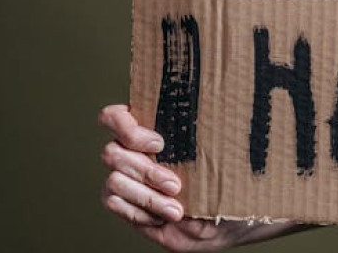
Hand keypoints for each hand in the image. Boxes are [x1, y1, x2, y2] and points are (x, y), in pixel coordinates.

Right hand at [98, 104, 264, 251]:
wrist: (220, 221)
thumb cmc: (225, 182)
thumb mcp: (224, 155)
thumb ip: (211, 134)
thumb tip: (218, 114)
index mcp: (153, 128)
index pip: (115, 117)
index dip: (128, 128)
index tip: (160, 144)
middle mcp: (132, 150)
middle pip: (113, 152)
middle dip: (148, 172)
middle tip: (176, 185)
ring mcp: (124, 177)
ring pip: (114, 180)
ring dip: (147, 197)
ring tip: (176, 210)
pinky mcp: (122, 202)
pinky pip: (114, 203)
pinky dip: (139, 212)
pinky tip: (162, 217)